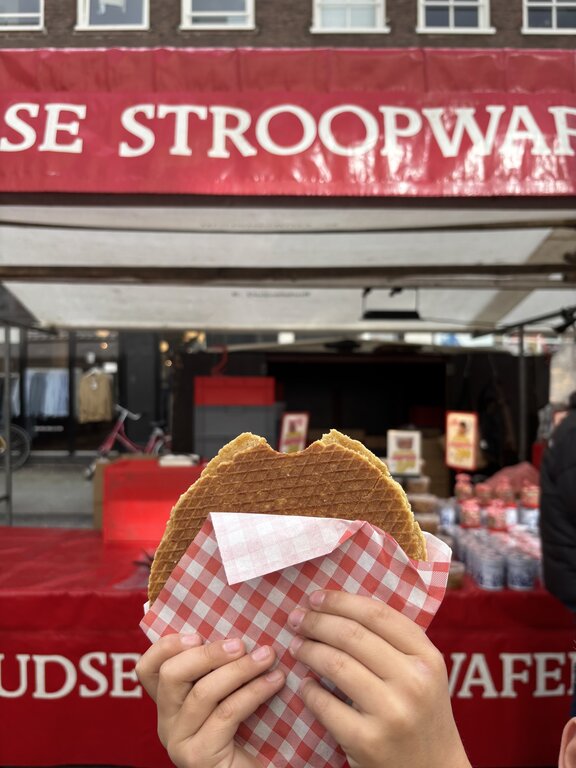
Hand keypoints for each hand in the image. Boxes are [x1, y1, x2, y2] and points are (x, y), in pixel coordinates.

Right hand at [136, 633, 285, 767]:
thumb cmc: (249, 732)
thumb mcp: (228, 694)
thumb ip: (221, 669)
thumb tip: (238, 628)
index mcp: (170, 704)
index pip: (148, 669)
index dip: (166, 646)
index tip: (198, 633)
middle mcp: (166, 723)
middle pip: (171, 675)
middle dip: (208, 653)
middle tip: (240, 643)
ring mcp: (179, 742)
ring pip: (202, 692)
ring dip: (239, 669)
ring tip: (267, 656)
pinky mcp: (199, 757)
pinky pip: (226, 713)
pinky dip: (253, 692)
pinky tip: (275, 681)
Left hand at [287, 591, 471, 767]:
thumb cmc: (421, 712)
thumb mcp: (422, 672)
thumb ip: (393, 641)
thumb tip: (337, 607)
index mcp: (428, 657)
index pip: (377, 614)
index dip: (340, 601)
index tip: (315, 597)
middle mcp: (413, 681)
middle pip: (352, 634)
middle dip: (317, 621)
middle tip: (297, 619)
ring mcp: (391, 712)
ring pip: (335, 664)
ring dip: (308, 650)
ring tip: (296, 646)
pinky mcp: (368, 741)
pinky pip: (325, 704)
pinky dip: (308, 690)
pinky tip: (305, 685)